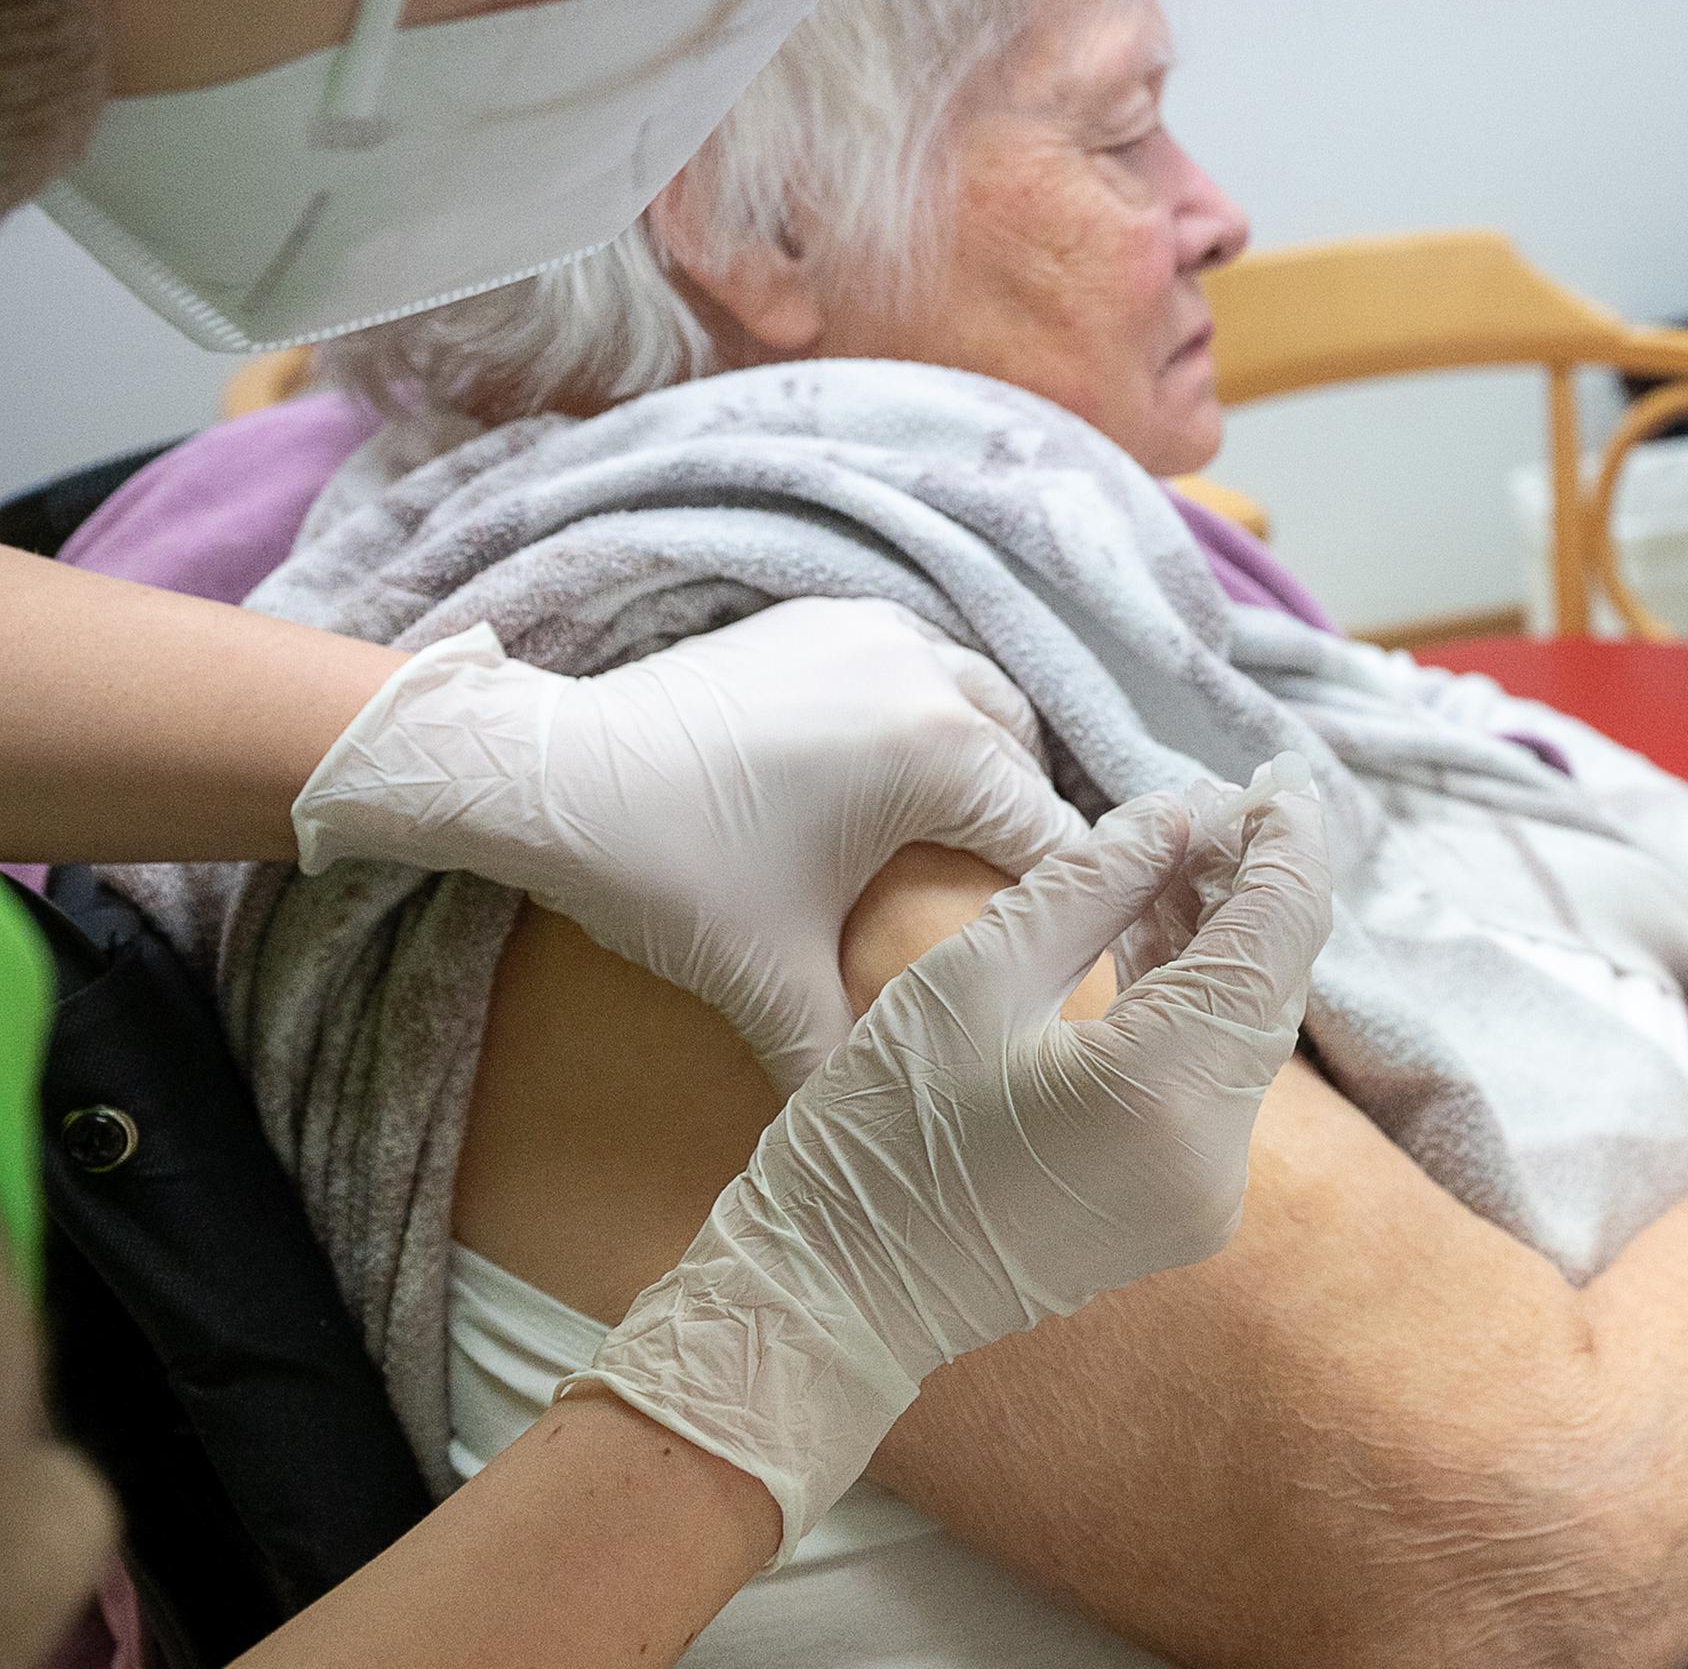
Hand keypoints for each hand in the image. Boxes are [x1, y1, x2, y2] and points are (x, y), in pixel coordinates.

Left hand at [292, 597, 1088, 1088]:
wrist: (536, 772)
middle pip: (1030, 768)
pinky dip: (928, 719)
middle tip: (1000, 914)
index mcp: (942, 751)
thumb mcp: (764, 982)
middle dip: (1027, 839)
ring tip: (956, 844)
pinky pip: (920, 669)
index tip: (1062, 958)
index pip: (1055, 841)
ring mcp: (876, 632)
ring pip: (983, 705)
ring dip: (987, 770)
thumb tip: (884, 1146)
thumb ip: (841, 1062)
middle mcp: (930, 673)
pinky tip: (890, 779)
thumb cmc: (659, 871)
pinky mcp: (825, 621)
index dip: (1071, 910)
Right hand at [569, 768, 1334, 1552]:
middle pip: (1270, 984)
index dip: (1288, 845)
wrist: (837, 1295)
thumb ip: (1094, 883)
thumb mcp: (973, 976)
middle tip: (1225, 802)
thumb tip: (1180, 814)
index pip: (1273, 936)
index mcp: (1163, 1089)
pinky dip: (1199, 1007)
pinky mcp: (1186, 1211)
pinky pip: (1217, 1082)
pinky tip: (1163, 938)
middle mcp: (1214, 1154)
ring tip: (1186, 853)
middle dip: (1256, 885)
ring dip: (1226, 943)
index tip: (1281, 778)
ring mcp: (1207, 1195)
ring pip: (1247, 1031)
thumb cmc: (879, 1133)